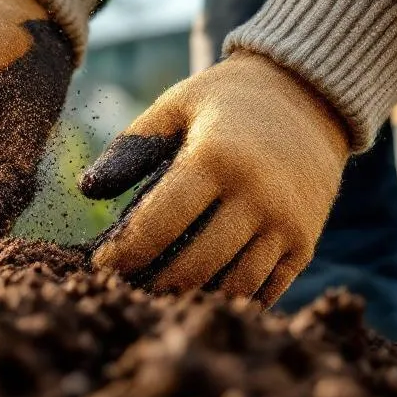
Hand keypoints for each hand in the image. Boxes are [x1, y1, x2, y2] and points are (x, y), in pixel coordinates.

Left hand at [81, 50, 349, 305]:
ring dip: (191, 298)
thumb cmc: (226, 100)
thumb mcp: (175, 106)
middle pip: (195, 264)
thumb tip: (87, 189)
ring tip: (156, 298)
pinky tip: (198, 298)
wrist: (309, 96)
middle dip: (153, 284)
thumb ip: (130, 147)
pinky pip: (265, 290)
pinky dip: (229, 300)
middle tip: (123, 291)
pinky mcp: (305, 243)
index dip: (125, 251)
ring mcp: (287, 223)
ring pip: (233, 286)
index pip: (160, 223)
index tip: (99, 265)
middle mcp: (257, 195)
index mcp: (217, 158)